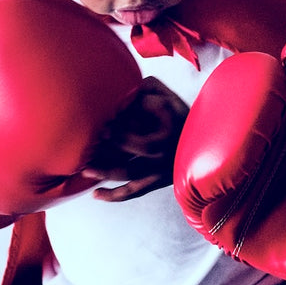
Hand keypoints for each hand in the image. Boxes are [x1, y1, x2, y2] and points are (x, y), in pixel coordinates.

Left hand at [83, 76, 188, 201]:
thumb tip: (124, 90)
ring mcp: (160, 171)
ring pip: (129, 176)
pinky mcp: (156, 182)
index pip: (143, 138)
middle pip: (134, 158)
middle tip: (89, 149)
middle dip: (109, 154)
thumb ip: (147, 88)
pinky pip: (133, 192)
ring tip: (85, 170)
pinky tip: (95, 194)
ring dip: (105, 173)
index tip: (104, 129)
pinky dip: (114, 195)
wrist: (200, 140)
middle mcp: (164, 155)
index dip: (122, 135)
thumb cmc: (178, 113)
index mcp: (169, 132)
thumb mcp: (168, 97)